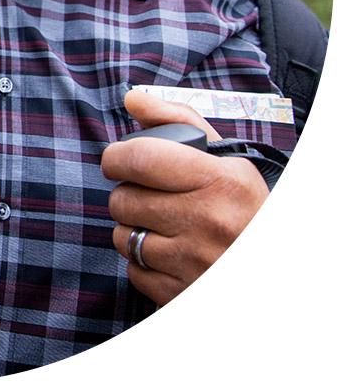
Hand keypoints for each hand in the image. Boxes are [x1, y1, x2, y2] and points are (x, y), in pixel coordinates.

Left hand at [102, 90, 268, 305]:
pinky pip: (134, 271)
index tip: (118, 161)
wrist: (275, 268)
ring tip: (163, 226)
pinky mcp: (183, 294)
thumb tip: (133, 98)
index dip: (116, 157)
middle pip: (123, 199)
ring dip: (134, 230)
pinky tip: (171, 256)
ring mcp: (196, 261)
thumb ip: (178, 121)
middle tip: (151, 198)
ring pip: (123, 237)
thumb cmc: (244, 207)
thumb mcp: (226, 160)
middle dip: (129, 196)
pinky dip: (144, 264)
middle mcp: (209, 220)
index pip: (139, 157)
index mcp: (221, 180)